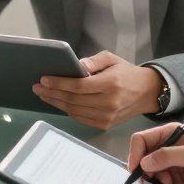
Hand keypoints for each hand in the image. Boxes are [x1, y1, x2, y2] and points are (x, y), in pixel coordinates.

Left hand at [33, 51, 161, 128]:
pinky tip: (58, 102)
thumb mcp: (111, 59)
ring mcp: (107, 116)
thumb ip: (93, 61)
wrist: (146, 92)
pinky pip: (80, 118)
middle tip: (37, 87)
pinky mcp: (105, 124)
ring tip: (43, 94)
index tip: (44, 79)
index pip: (78, 86)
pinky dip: (67, 111)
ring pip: (74, 111)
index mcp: (111, 84)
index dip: (59, 84)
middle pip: (73, 100)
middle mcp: (109, 103)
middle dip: (52, 93)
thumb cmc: (126, 72)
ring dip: (56, 103)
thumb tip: (77, 65)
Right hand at [128, 124, 183, 183]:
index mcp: (170, 134)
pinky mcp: (176, 181)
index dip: (135, 153)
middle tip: (158, 180)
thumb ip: (167, 156)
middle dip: (146, 170)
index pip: (141, 139)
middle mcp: (167, 148)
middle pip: (142, 157)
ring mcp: (171, 165)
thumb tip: (143, 163)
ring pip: (149, 173)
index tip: (135, 169)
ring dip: (156, 180)